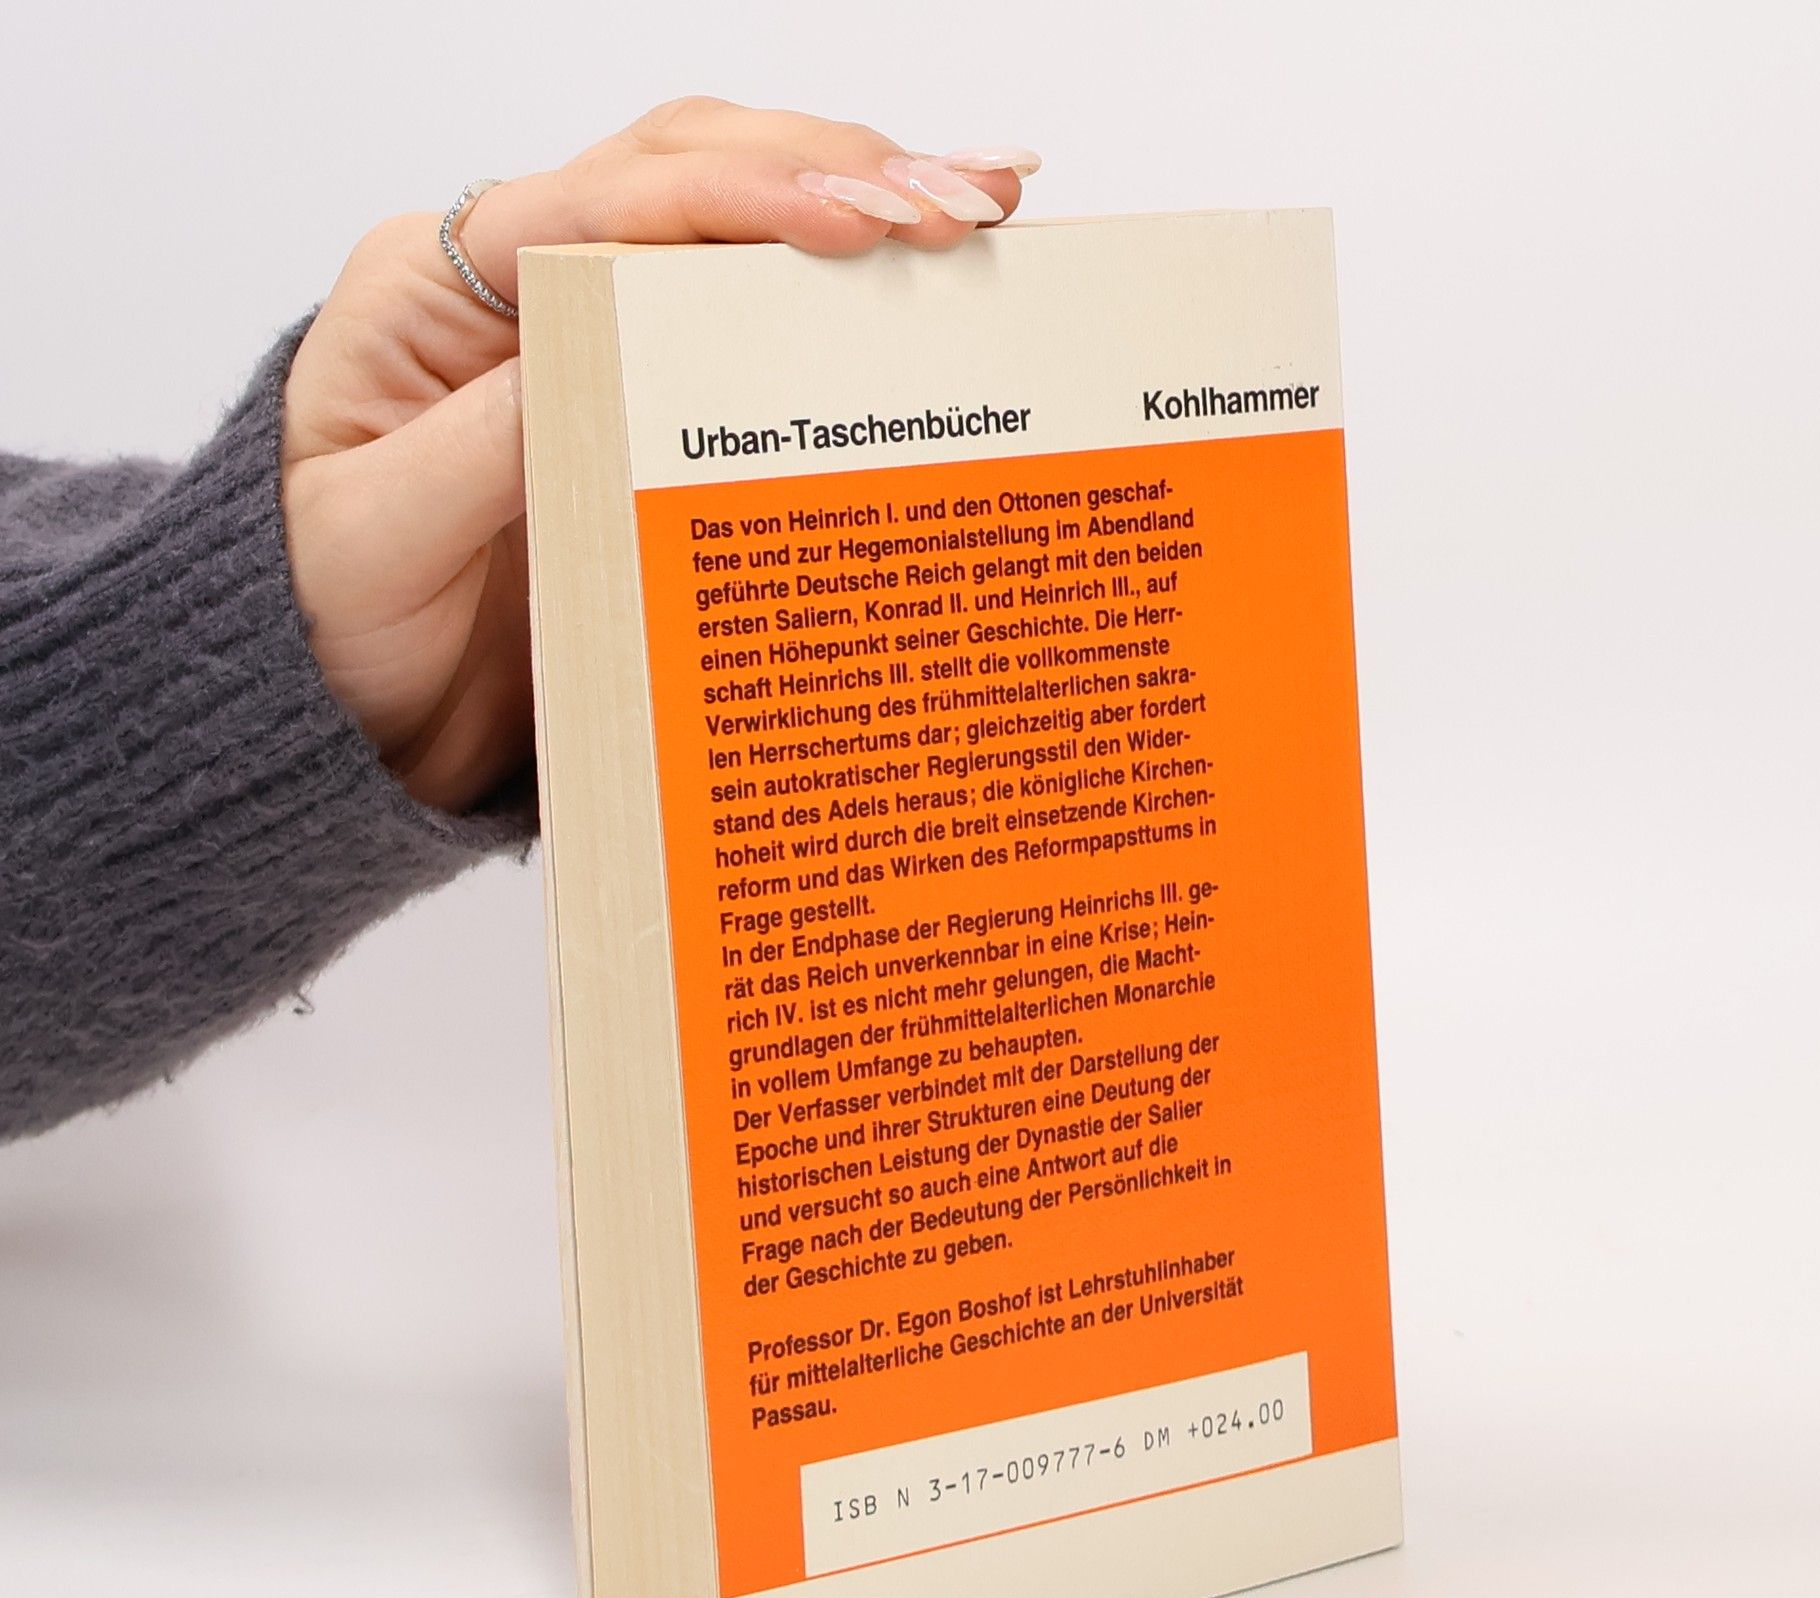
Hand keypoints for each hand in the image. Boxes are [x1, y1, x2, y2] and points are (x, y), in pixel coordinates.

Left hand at [282, 99, 1036, 812]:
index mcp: (434, 290)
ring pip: (725, 218)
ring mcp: (578, 329)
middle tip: (963, 201)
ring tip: (980, 209)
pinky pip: (740, 313)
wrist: (343, 701)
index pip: (607, 204)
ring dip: (854, 200)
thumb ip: (479, 447)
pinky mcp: (634, 392)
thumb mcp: (380, 540)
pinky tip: (920, 281)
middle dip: (832, 168)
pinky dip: (832, 289)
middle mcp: (512, 281)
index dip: (742, 201)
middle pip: (684, 172)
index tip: (860, 226)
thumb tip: (598, 359)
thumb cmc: (334, 617)